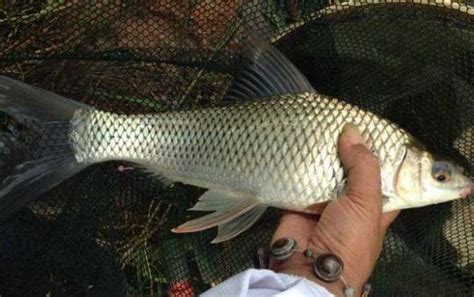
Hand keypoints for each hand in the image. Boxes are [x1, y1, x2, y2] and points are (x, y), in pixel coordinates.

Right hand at [269, 124, 399, 295]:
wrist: (308, 267)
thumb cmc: (349, 239)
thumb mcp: (367, 203)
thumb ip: (363, 166)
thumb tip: (352, 131)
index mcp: (377, 204)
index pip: (384, 173)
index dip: (380, 152)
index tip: (371, 127)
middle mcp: (352, 202)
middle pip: (352, 168)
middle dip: (346, 149)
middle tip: (340, 122)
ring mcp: (326, 201)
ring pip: (327, 171)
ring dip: (323, 154)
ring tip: (320, 127)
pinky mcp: (301, 201)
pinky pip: (302, 178)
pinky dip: (300, 164)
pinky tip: (300, 144)